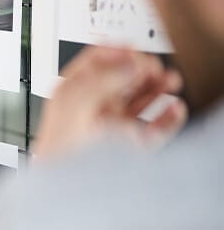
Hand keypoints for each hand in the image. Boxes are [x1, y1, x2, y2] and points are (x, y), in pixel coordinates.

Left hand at [34, 47, 186, 159]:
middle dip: (140, 68)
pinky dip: (168, 118)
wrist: (65, 184)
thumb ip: (100, 78)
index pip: (93, 63)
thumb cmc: (58, 147)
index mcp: (73, 92)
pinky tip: (174, 108)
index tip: (130, 47)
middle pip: (121, 79)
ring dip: (158, 87)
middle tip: (152, 65)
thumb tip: (128, 64)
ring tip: (170, 79)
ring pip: (140, 100)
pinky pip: (154, 128)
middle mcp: (93, 108)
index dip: (112, 52)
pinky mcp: (129, 146)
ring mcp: (113, 127)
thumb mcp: (73, 101)